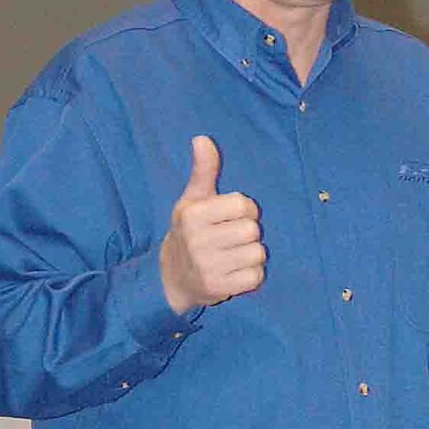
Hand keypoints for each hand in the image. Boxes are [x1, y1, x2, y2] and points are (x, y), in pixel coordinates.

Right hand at [159, 135, 265, 313]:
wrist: (171, 278)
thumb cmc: (188, 233)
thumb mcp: (192, 200)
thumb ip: (203, 171)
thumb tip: (202, 138)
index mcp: (193, 215)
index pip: (242, 205)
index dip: (246, 209)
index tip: (234, 217)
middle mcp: (198, 241)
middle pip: (252, 230)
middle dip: (248, 233)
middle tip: (232, 239)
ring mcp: (208, 267)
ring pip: (258, 254)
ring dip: (252, 255)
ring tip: (233, 256)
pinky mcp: (219, 289)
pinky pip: (256, 277)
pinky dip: (251, 275)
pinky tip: (235, 272)